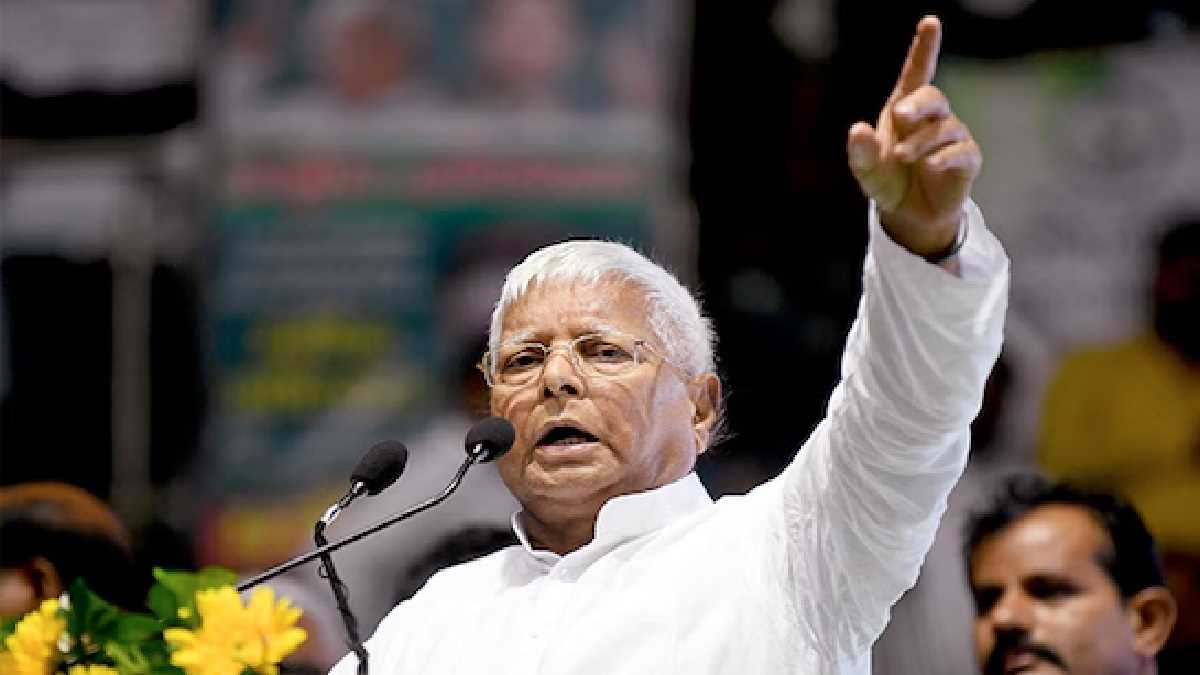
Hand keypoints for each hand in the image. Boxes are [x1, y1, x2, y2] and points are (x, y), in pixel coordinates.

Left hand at [846, 16, 980, 257]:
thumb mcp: (867, 171)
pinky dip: (944, 157)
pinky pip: (961, 151)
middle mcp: (931, 118)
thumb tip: (857, 130)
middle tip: (899, 116)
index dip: (924, 48)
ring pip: (943, 128)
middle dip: (917, 103)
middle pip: (933, 97)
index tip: (930, 23)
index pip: (917, 74)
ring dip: (920, 142)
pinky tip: (931, 167)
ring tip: (900, 157)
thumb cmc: (889, 182)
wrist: (910, 215)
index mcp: (905, 111)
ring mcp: (952, 136)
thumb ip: (861, 153)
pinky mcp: (967, 159)